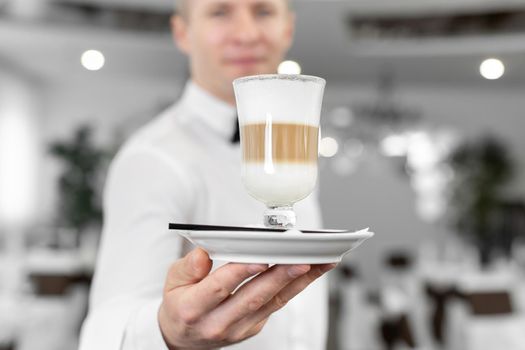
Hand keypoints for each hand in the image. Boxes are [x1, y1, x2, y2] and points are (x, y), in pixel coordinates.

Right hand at [158, 248, 334, 348]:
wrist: (182, 338)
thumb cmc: (180, 304)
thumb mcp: (172, 281)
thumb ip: (188, 267)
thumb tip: (203, 253)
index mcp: (194, 308)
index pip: (220, 287)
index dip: (242, 271)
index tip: (261, 258)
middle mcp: (219, 322)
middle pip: (254, 297)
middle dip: (281, 276)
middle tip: (302, 259)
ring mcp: (240, 329)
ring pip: (272, 302)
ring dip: (298, 281)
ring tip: (319, 262)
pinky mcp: (254, 327)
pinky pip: (277, 305)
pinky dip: (295, 286)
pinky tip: (310, 271)